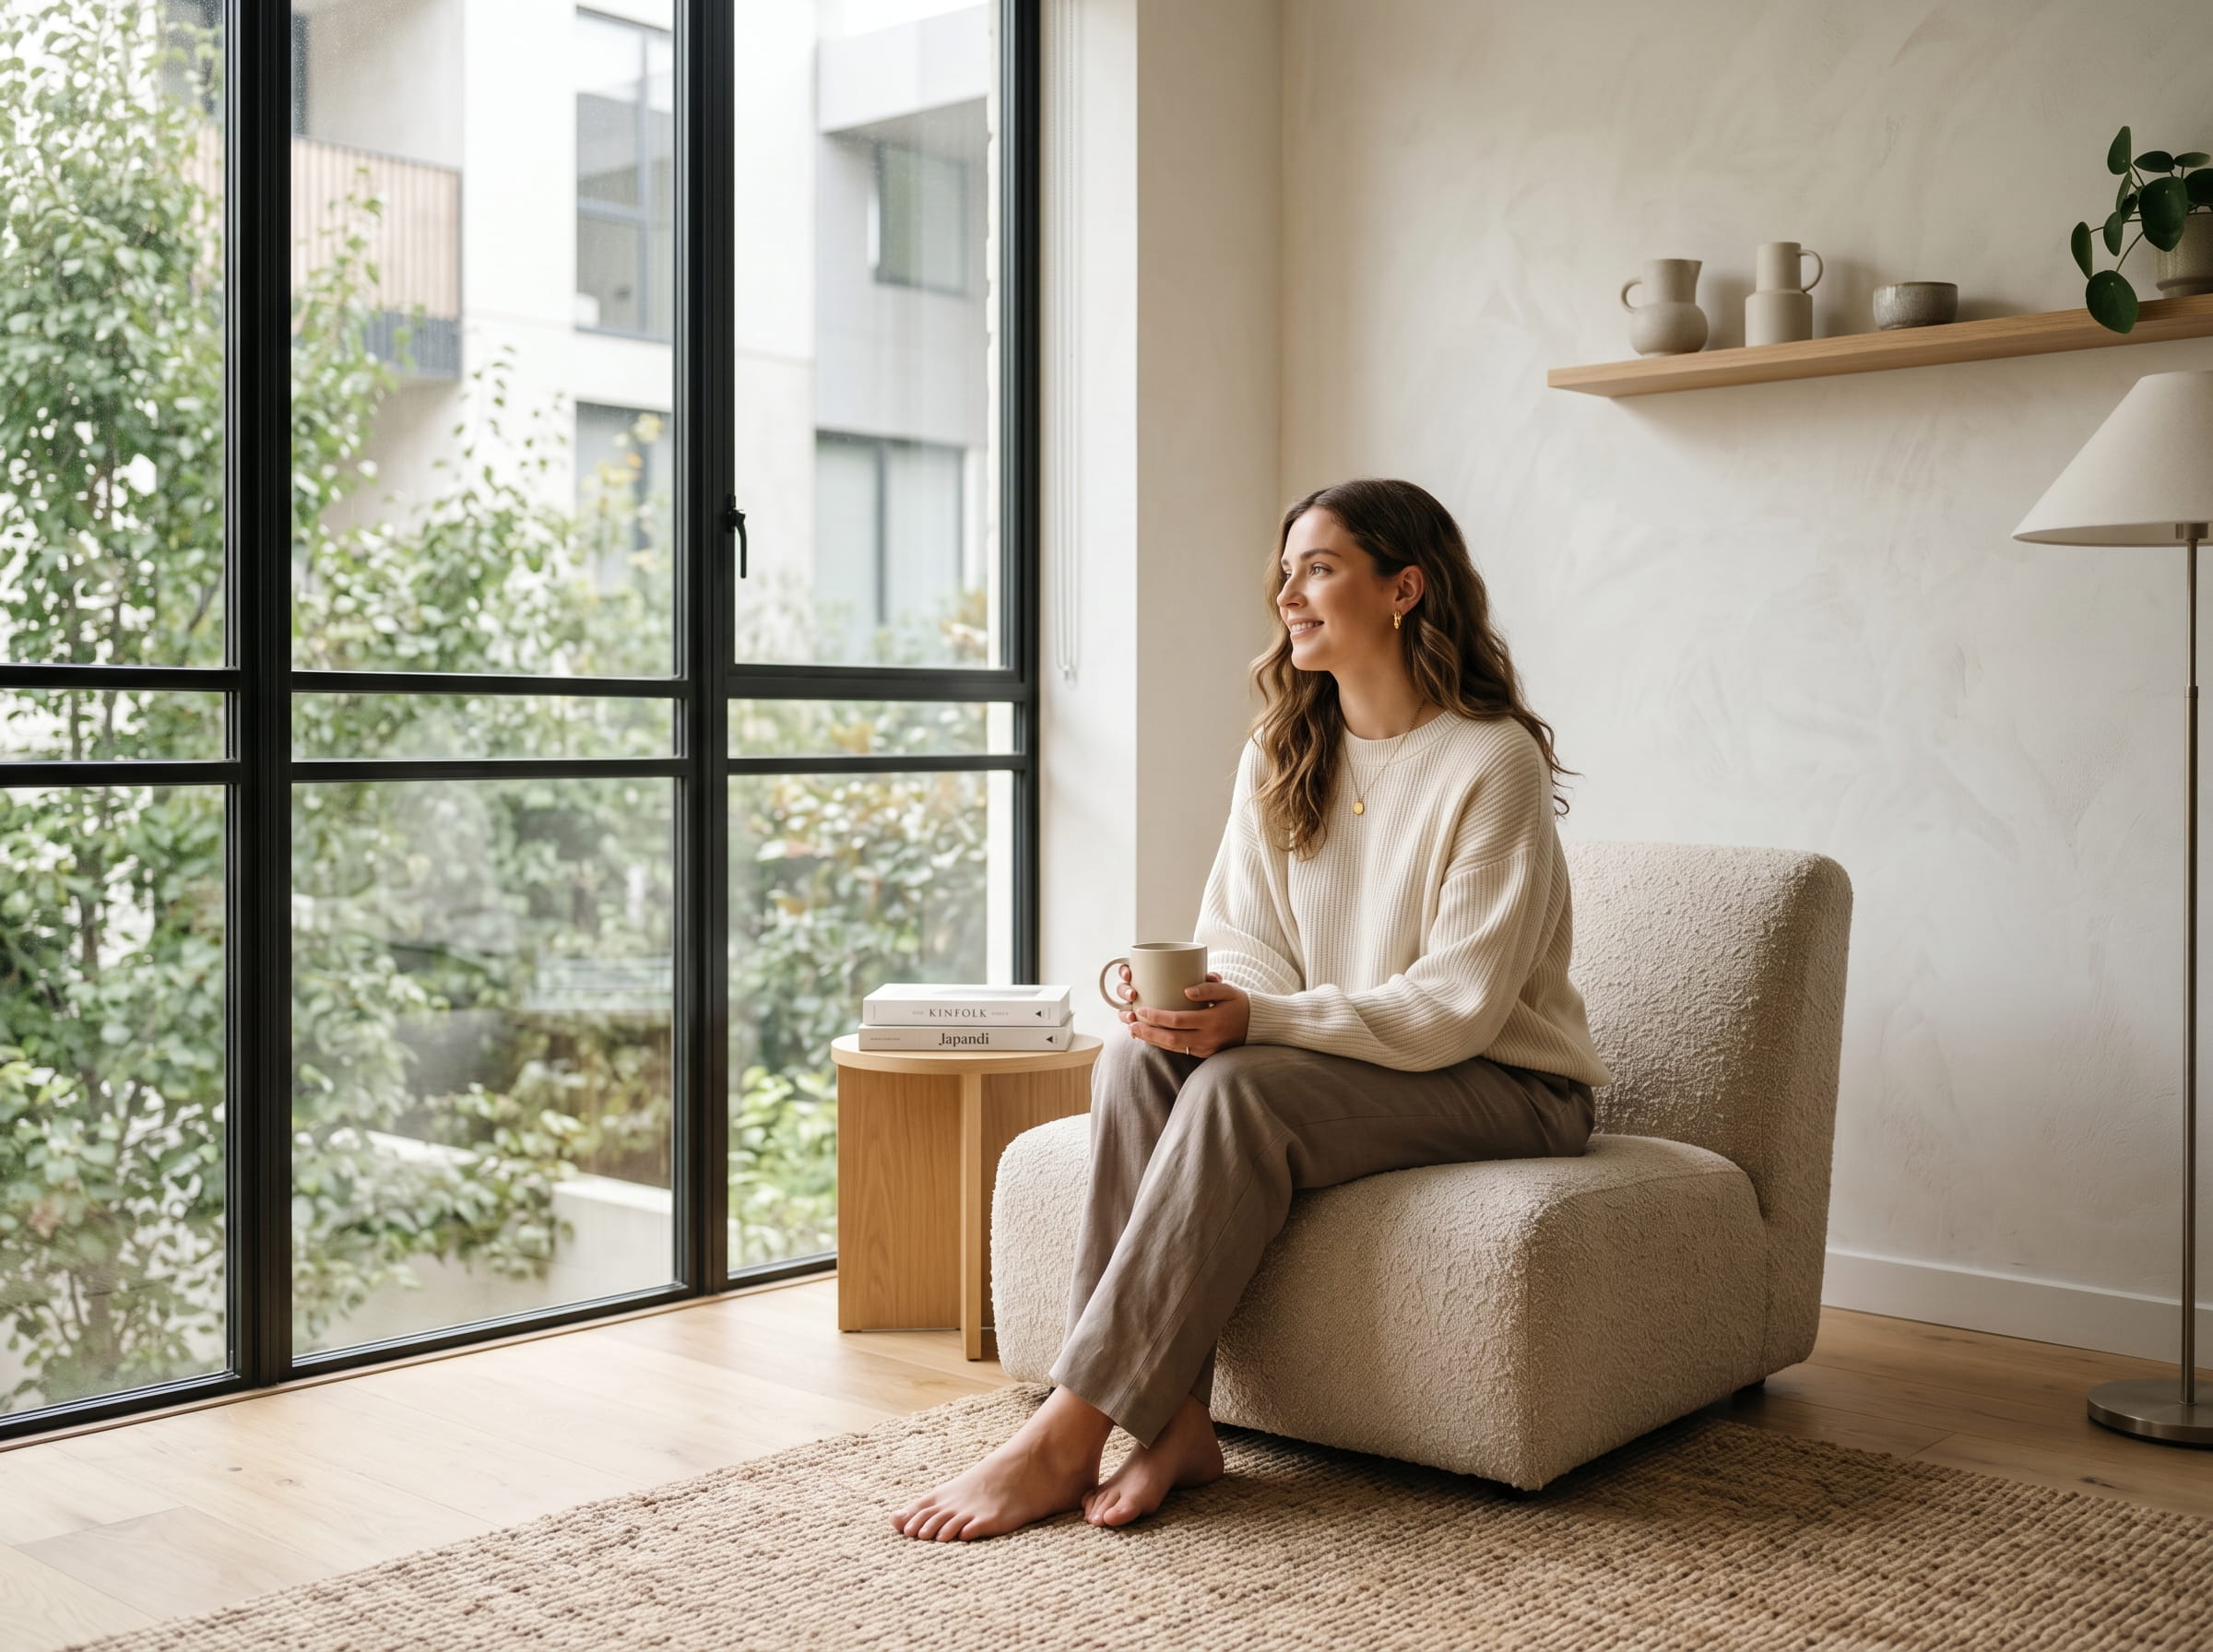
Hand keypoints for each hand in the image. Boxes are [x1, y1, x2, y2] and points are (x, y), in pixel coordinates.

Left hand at [1113, 966, 1248, 1057]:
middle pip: (1171, 1039)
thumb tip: (1186, 990)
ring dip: (1152, 1041)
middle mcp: (1207, 1038)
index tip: (1141, 1010)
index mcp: (1211, 1021)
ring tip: (1134, 1032)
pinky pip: (1181, 1050)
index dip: (1157, 1017)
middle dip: (1148, 1033)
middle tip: (1130, 1024)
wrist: (1258, 1027)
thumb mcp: (1228, 990)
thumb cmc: (1241, 1004)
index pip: (1178, 1021)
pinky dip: (1164, 1044)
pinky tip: (1151, 1037)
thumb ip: (1209, 988)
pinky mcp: (1205, 1054)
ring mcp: (1206, 1049)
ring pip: (1174, 1048)